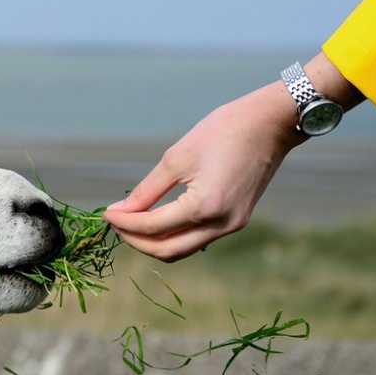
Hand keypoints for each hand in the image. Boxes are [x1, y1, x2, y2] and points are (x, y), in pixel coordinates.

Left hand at [102, 83, 302, 261]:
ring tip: (131, 222)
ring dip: (153, 241)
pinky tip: (156, 220)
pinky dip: (173, 235)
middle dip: (135, 240)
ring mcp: (232, 226)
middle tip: (115, 222)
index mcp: (206, 206)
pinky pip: (197, 239)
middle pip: (167, 251)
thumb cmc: (223, 131)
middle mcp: (222, 224)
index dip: (124, 224)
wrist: (270, 123)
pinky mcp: (237, 221)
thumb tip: (120, 212)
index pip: (153, 228)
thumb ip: (146, 191)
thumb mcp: (176, 158)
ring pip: (182, 249)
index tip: (105, 214)